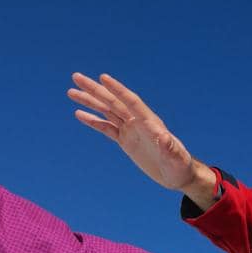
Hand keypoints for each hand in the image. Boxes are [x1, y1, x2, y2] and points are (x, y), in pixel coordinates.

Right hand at [68, 73, 215, 200]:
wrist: (178, 175)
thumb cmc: (180, 166)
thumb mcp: (176, 159)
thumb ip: (170, 148)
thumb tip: (164, 137)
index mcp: (150, 122)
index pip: (131, 101)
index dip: (118, 89)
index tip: (103, 78)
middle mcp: (138, 122)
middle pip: (113, 102)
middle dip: (95, 89)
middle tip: (76, 76)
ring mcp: (131, 130)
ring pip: (107, 111)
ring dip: (90, 101)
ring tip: (71, 92)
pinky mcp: (126, 141)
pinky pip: (106, 128)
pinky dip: (93, 121)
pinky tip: (79, 114)